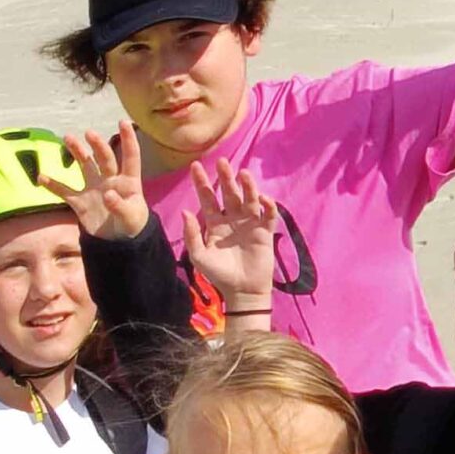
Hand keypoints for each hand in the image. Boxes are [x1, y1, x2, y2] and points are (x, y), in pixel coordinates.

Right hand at [48, 120, 152, 239]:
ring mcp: (94, 189)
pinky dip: (53, 185)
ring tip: (68, 138)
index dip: (128, 140)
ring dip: (77, 152)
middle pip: (104, 159)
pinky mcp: (80, 202)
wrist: (118, 242)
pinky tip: (41, 178)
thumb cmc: (132, 226)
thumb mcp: (131, 218)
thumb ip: (121, 207)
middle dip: (97, 145)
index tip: (123, 122)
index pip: (130, 157)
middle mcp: (110, 180)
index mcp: (128, 182)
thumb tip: (108, 194)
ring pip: (84, 166)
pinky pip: (64, 191)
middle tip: (89, 133)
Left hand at [181, 158, 277, 318]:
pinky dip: (268, 206)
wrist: (241, 291)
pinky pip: (268, 215)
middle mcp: (232, 219)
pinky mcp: (265, 232)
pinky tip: (263, 199)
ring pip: (249, 199)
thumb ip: (192, 235)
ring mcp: (250, 224)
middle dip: (226, 177)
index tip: (195, 166)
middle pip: (229, 193)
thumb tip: (186, 211)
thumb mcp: (199, 256)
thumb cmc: (219, 274)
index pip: (208, 198)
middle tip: (222, 162)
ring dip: (247, 186)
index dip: (202, 182)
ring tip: (243, 173)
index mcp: (215, 223)